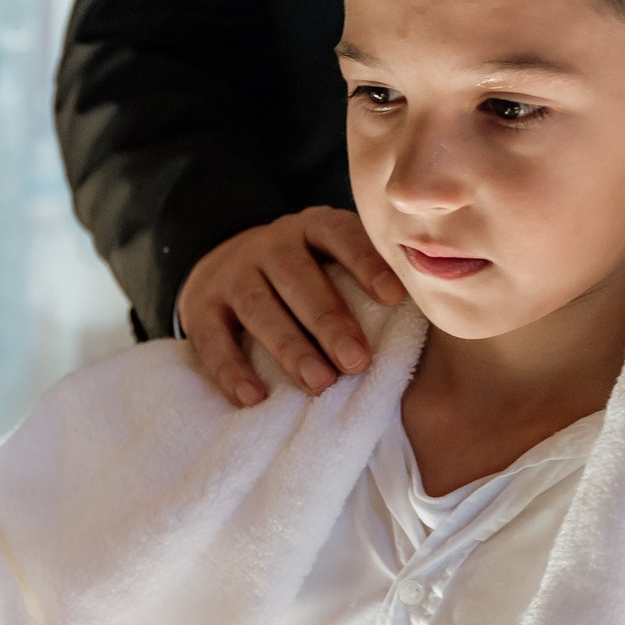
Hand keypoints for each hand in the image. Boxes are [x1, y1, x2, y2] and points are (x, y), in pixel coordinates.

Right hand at [177, 207, 406, 407]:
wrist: (224, 265)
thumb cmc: (302, 275)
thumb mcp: (330, 259)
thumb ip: (366, 277)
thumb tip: (425, 314)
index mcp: (310, 228)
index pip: (339, 234)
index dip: (365, 262)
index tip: (394, 297)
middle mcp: (268, 245)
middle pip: (296, 277)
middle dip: (328, 320)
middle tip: (357, 361)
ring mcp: (230, 274)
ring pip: (257, 306)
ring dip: (289, 347)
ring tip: (318, 383)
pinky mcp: (199, 306)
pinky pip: (212, 339)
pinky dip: (231, 369)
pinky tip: (254, 396)